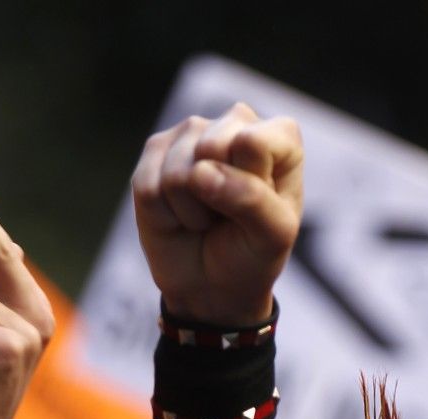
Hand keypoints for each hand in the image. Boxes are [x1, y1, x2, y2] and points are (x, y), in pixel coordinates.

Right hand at [132, 102, 302, 324]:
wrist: (211, 285)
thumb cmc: (251, 254)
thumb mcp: (272, 236)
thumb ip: (252, 199)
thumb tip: (199, 173)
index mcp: (278, 137)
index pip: (255, 143)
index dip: (250, 185)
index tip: (258, 209)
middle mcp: (234, 123)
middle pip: (213, 148)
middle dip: (217, 197)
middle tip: (227, 215)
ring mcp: (191, 134)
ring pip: (179, 172)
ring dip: (191, 211)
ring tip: (206, 218)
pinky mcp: (155, 152)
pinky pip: (149, 186)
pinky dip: (165, 215)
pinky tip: (180, 215)